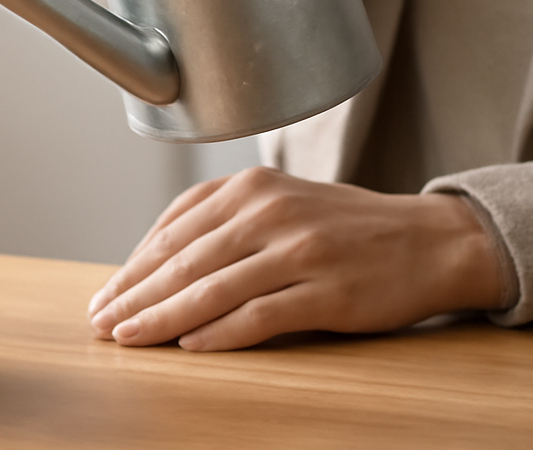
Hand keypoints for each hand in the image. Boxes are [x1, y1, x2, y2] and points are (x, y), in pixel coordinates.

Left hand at [87, 167, 502, 350]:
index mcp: (252, 186)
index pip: (173, 228)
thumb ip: (223, 222)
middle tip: (102, 323)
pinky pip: (260, 315)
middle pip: (184, 260)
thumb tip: (154, 263)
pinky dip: (220, 333)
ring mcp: (299, 250)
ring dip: (163, 318)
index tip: (105, 295)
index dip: (133, 266)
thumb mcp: (280, 202)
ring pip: (213, 288)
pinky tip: (190, 347)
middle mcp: (270, 211)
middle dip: (136, 295)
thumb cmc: (346, 227)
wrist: (430, 240)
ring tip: (130, 339)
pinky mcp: (327, 291)